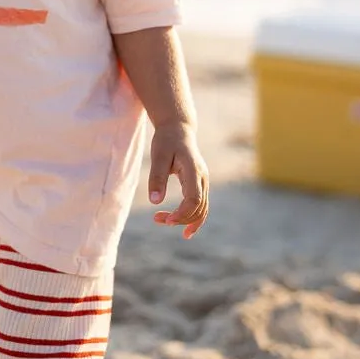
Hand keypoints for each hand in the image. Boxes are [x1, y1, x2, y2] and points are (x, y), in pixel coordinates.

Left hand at [148, 120, 208, 238]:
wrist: (178, 129)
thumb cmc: (166, 140)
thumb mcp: (158, 156)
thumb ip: (157, 178)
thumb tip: (155, 202)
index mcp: (194, 170)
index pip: (194, 199)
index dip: (182, 213)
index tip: (166, 219)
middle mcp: (203, 178)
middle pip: (198, 208)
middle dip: (180, 218)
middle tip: (157, 219)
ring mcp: (204, 181)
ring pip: (201, 209)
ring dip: (184, 220)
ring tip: (162, 221)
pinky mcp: (200, 184)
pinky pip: (201, 206)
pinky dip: (194, 218)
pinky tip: (185, 229)